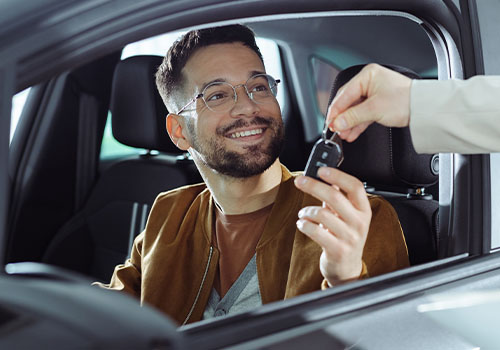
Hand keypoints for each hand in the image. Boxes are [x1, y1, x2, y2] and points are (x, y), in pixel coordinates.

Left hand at [294, 167, 370, 284]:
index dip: (338, 175)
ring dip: (306, 211)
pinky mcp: (337, 250)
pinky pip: (316, 231)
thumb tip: (325, 174)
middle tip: (300, 181)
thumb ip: (338, 196)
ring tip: (303, 214)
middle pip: (335, 196)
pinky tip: (302, 224)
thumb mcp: (346, 215)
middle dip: (314, 186)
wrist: (346, 268)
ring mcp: (350, 238)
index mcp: (364, 210)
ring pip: (322, 214)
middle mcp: (360, 223)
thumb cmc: (344, 236)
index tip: (321, 170)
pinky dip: (304, 225)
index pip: (355, 186)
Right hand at [326, 64, 411, 141]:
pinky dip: (357, 124)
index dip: (335, 110)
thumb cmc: (406, 101)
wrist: (425, 109)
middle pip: (348, 101)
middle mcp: (370, 82)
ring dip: (349, 123)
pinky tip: (351, 133)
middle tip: (334, 129)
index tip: (330, 122)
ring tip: (343, 134)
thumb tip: (337, 123)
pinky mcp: (379, 104)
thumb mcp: (374, 109)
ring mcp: (375, 93)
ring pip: (355, 109)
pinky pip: (363, 114)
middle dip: (342, 117)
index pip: (344, 94)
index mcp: (368, 75)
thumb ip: (353, 117)